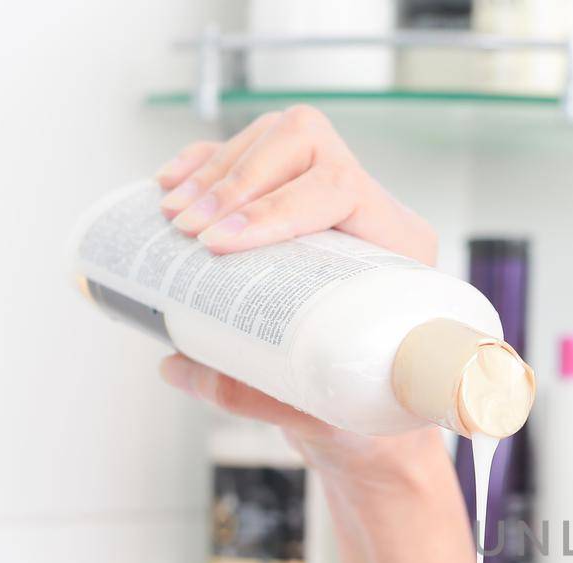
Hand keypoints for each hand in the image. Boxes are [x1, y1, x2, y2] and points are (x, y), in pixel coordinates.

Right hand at [152, 106, 446, 489]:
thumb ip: (253, 394)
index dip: (276, 206)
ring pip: (276, 138)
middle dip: (238, 179)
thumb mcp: (320, 412)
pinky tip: (171, 185)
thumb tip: (176, 365)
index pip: (342, 189)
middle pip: (306, 142)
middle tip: (189, 228)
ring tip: (174, 214)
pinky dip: (206, 161)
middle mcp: (372, 210)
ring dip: (217, 168)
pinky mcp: (295, 198)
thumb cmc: (361, 407)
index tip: (222, 242)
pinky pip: (252, 153)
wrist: (372, 408)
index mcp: (401, 248)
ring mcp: (332, 195)